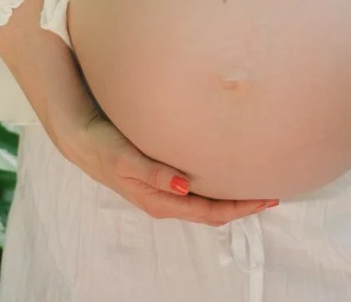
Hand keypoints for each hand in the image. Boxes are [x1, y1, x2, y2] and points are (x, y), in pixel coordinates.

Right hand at [57, 104, 278, 225]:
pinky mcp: (160, 175)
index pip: (210, 213)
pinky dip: (214, 183)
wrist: (79, 136)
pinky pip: (195, 187)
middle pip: (213, 211)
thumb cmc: (103, 147)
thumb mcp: (126, 159)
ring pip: (205, 200)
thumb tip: (186, 187)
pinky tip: (222, 170)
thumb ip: (154, 173)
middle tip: (271, 192)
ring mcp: (163, 189)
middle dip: (242, 205)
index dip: (240, 208)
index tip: (267, 197)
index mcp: (161, 201)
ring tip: (253, 182)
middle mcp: (166, 200)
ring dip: (230, 195)